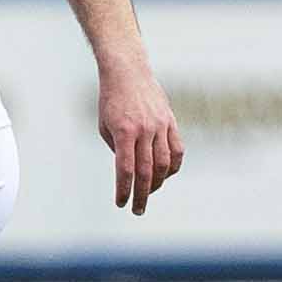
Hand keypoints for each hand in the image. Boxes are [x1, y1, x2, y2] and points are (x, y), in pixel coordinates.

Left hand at [100, 70, 183, 215]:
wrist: (127, 71)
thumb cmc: (110, 100)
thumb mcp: (105, 126)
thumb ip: (117, 149)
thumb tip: (131, 171)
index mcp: (124, 131)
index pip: (125, 169)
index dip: (124, 190)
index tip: (121, 203)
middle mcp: (144, 130)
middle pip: (146, 171)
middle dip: (142, 194)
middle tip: (138, 209)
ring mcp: (160, 125)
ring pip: (164, 163)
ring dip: (158, 183)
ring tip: (149, 192)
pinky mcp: (170, 122)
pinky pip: (177, 150)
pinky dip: (173, 166)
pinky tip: (166, 175)